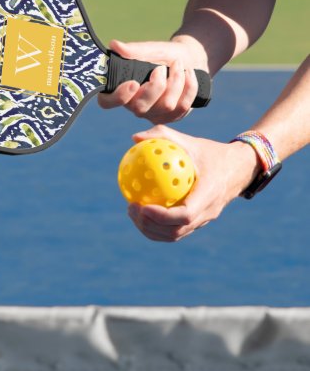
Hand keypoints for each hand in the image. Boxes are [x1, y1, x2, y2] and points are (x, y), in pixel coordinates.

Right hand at [98, 38, 207, 123]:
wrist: (189, 60)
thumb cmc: (164, 55)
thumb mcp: (151, 49)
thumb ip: (134, 50)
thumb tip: (114, 45)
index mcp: (122, 89)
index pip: (107, 102)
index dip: (118, 97)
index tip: (133, 83)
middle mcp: (134, 106)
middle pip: (140, 108)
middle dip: (156, 86)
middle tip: (161, 68)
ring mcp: (153, 114)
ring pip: (166, 106)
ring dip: (176, 80)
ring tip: (178, 65)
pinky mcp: (171, 117)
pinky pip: (182, 107)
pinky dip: (189, 86)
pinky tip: (189, 74)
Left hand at [126, 125, 260, 241]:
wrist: (239, 168)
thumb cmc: (211, 152)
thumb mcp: (190, 141)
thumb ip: (163, 136)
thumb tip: (135, 138)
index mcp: (209, 194)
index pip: (185, 214)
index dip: (162, 216)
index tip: (142, 206)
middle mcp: (208, 212)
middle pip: (176, 231)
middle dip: (150, 225)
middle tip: (131, 208)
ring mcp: (204, 220)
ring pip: (175, 235)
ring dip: (151, 229)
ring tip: (133, 212)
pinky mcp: (199, 222)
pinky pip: (176, 230)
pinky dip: (157, 227)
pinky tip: (142, 212)